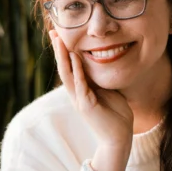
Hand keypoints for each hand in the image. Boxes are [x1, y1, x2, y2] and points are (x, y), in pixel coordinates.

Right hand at [49, 30, 133, 152]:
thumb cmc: (116, 116)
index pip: (70, 66)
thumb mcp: (108, 92)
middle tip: (53, 32)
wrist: (118, 138)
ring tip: (59, 41)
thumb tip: (104, 65)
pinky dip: (78, 71)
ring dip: (63, 57)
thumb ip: (101, 80)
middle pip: (63, 68)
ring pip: (68, 75)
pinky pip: (81, 85)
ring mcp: (80, 100)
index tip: (59, 35)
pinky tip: (75, 58)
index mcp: (81, 90)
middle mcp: (77, 94)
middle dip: (58, 49)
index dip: (64, 51)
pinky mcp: (87, 106)